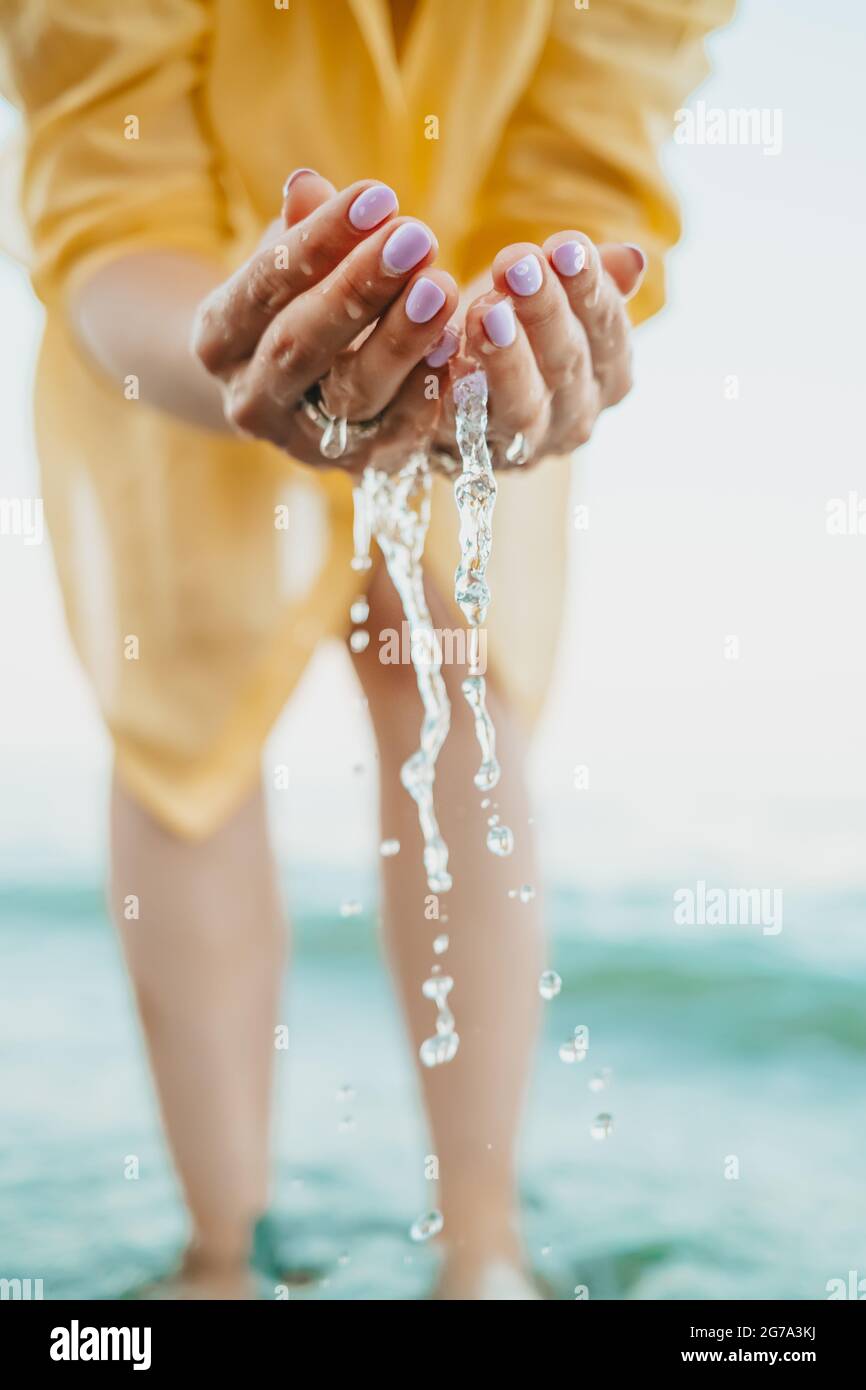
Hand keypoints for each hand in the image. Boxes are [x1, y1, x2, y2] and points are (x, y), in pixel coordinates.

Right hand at [192, 172, 459, 470]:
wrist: (287, 393)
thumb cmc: (290, 304)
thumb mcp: (284, 261)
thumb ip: (299, 229)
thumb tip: (307, 185)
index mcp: (216, 340)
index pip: (265, 284)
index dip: (321, 239)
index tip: (379, 195)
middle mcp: (250, 400)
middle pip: (302, 344)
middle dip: (361, 288)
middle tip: (418, 238)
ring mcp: (301, 443)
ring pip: (352, 393)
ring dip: (402, 339)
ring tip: (444, 287)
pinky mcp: (355, 467)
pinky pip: (395, 432)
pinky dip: (428, 392)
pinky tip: (459, 348)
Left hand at [439, 233, 644, 469]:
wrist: (469, 403)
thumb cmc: (523, 334)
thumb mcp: (560, 302)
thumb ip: (593, 284)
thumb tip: (631, 259)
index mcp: (608, 373)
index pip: (607, 328)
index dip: (589, 287)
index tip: (565, 246)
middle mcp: (575, 414)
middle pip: (566, 362)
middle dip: (543, 311)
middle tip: (518, 266)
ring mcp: (526, 443)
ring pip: (521, 404)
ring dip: (505, 358)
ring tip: (485, 312)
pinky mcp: (472, 455)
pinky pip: (465, 428)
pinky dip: (457, 395)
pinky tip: (447, 360)